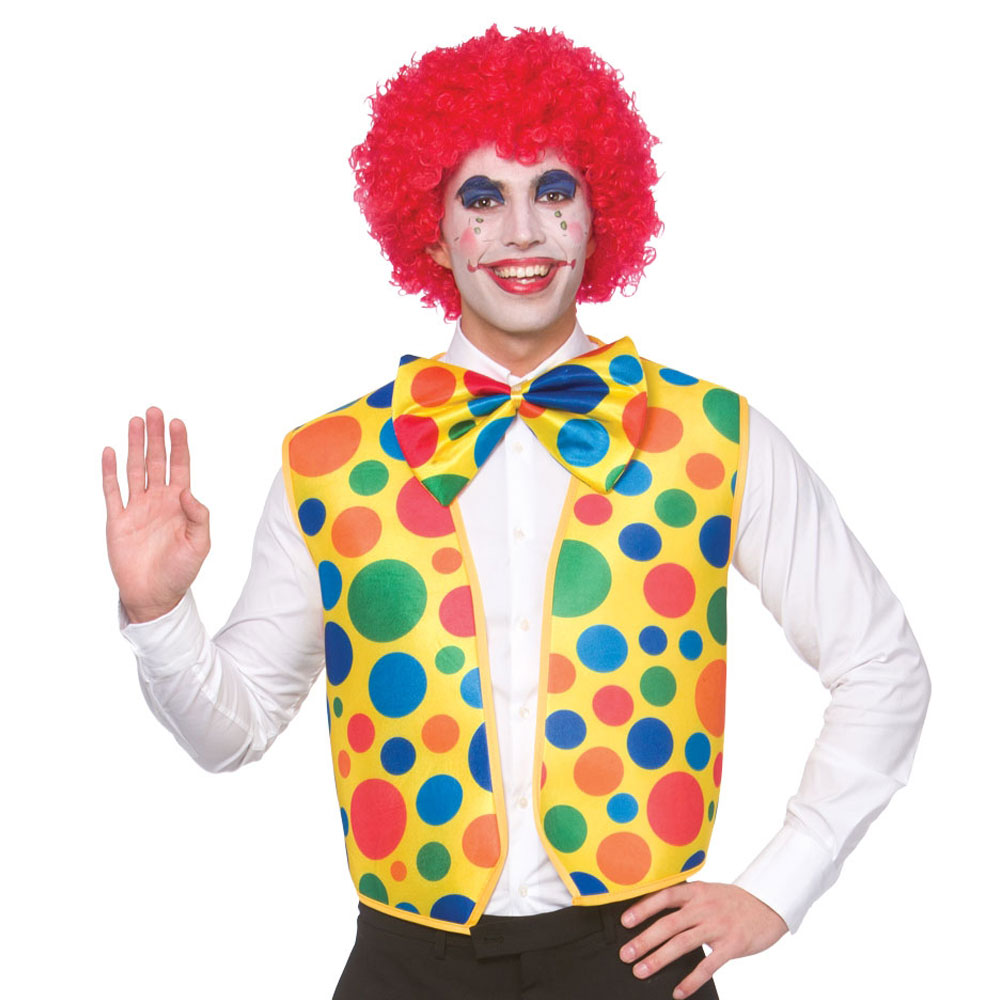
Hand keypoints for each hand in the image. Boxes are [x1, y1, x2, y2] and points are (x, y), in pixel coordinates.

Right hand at [102, 407, 209, 622]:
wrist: (155, 595)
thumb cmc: (181, 571)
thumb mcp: (199, 545)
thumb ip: (199, 517)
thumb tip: (187, 491)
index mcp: (180, 503)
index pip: (180, 466)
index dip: (179, 445)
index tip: (177, 423)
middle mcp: (158, 500)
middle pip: (157, 460)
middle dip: (156, 436)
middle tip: (154, 411)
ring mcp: (137, 508)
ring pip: (135, 469)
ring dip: (134, 445)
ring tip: (135, 421)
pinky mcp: (118, 520)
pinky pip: (112, 491)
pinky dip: (109, 471)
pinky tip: (109, 451)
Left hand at [619, 881, 787, 997]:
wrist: (768, 904)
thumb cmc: (731, 901)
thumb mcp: (707, 892)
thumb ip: (685, 902)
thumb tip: (654, 917)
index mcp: (696, 891)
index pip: (664, 897)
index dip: (643, 908)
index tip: (625, 922)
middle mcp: (704, 907)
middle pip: (669, 924)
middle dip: (644, 939)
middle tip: (626, 954)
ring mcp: (718, 926)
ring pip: (683, 943)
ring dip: (660, 958)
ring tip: (642, 970)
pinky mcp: (732, 945)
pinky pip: (708, 965)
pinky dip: (692, 980)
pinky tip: (679, 991)